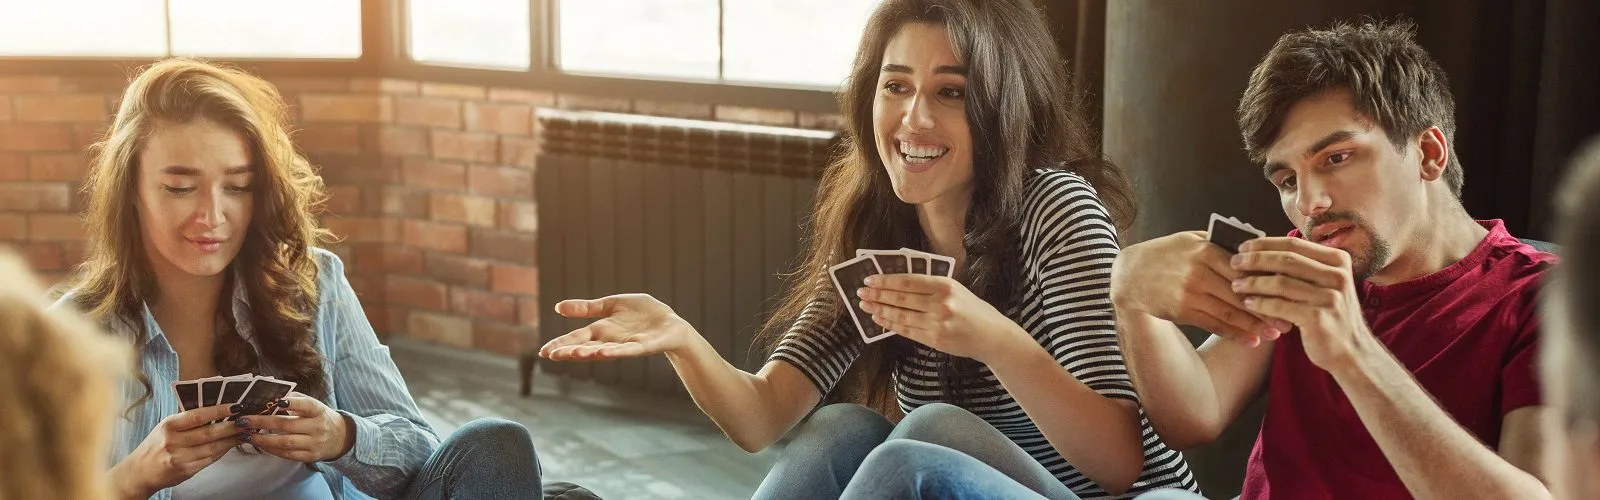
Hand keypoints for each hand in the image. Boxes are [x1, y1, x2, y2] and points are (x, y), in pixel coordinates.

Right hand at [111, 403, 243, 496]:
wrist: (139, 472)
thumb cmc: (155, 445)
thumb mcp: (166, 427)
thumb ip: (187, 420)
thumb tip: (216, 410)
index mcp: (168, 425)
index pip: (199, 415)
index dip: (220, 410)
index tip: (236, 406)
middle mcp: (173, 441)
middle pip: (209, 432)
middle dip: (232, 426)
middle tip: (247, 420)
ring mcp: (179, 458)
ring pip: (213, 447)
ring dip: (231, 440)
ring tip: (244, 432)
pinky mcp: (185, 471)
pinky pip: (210, 460)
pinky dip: (223, 451)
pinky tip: (231, 445)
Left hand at [238, 393, 354, 462]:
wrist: (340, 438)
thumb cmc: (320, 418)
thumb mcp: (314, 406)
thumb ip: (296, 400)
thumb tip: (272, 396)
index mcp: (319, 411)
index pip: (306, 405)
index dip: (292, 403)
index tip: (276, 401)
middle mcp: (318, 427)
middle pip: (287, 425)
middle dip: (262, 422)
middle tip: (243, 421)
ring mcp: (314, 443)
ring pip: (284, 442)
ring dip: (262, 439)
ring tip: (246, 435)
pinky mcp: (310, 456)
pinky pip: (287, 454)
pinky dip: (271, 449)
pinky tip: (260, 444)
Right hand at [539, 294, 696, 360]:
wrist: (670, 322)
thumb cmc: (642, 314)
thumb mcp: (611, 305)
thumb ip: (587, 307)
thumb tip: (558, 307)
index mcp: (601, 330)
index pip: (575, 338)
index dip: (560, 344)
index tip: (543, 352)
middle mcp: (610, 340)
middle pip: (585, 347)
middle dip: (569, 351)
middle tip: (552, 355)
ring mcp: (625, 345)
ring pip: (603, 351)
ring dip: (589, 353)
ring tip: (573, 353)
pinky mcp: (642, 346)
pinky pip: (627, 350)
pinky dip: (615, 351)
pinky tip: (603, 352)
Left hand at [856, 273, 1030, 363]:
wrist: (992, 336)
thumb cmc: (973, 310)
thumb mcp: (956, 290)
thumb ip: (932, 286)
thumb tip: (899, 283)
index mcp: (945, 285)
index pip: (908, 281)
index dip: (886, 280)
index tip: (870, 279)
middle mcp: (940, 303)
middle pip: (901, 298)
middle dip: (878, 294)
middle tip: (860, 292)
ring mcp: (937, 322)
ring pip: (901, 315)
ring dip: (880, 310)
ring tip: (866, 306)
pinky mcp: (935, 339)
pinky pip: (907, 330)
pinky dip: (891, 325)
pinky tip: (880, 319)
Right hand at [1110, 230, 1288, 345]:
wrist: (1130, 275)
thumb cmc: (1166, 254)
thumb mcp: (1192, 240)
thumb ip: (1222, 244)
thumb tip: (1259, 248)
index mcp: (1205, 250)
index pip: (1244, 267)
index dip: (1268, 280)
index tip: (1290, 289)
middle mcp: (1198, 272)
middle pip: (1241, 293)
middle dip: (1268, 307)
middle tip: (1291, 318)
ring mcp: (1189, 293)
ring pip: (1230, 312)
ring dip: (1255, 325)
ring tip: (1276, 334)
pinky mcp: (1182, 311)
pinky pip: (1214, 324)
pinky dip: (1235, 334)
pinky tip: (1252, 341)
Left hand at [1230, 237, 1376, 372]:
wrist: (1351, 351)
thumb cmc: (1329, 314)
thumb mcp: (1323, 284)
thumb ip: (1301, 267)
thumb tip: (1259, 250)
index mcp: (1338, 260)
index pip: (1294, 244)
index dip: (1265, 244)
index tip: (1243, 247)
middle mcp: (1337, 275)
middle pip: (1286, 260)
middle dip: (1255, 260)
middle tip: (1234, 263)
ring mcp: (1330, 297)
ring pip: (1281, 282)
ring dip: (1253, 282)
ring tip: (1236, 285)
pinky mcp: (1319, 318)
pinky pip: (1280, 306)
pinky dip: (1261, 303)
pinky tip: (1248, 303)